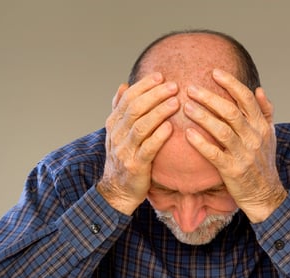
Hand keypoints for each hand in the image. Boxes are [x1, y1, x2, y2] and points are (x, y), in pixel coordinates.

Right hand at [97, 72, 179, 214]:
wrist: (117, 190)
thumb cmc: (123, 158)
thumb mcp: (117, 133)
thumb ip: (120, 110)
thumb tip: (123, 85)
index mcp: (113, 124)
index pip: (128, 98)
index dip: (144, 86)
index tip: (160, 76)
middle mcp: (117, 135)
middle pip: (135, 109)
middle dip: (154, 95)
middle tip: (173, 86)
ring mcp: (125, 151)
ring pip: (141, 126)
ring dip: (159, 112)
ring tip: (176, 102)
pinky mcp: (135, 166)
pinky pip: (147, 148)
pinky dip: (159, 136)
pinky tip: (170, 127)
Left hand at [183, 69, 287, 222]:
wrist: (265, 194)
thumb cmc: (263, 163)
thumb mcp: (270, 136)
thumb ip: (265, 112)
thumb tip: (259, 89)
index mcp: (261, 126)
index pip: (246, 98)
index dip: (230, 83)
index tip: (214, 72)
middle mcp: (254, 137)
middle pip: (231, 111)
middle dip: (209, 98)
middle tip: (191, 89)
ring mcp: (243, 154)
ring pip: (222, 130)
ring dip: (202, 117)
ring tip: (186, 107)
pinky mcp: (232, 170)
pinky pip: (214, 154)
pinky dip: (200, 143)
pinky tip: (187, 134)